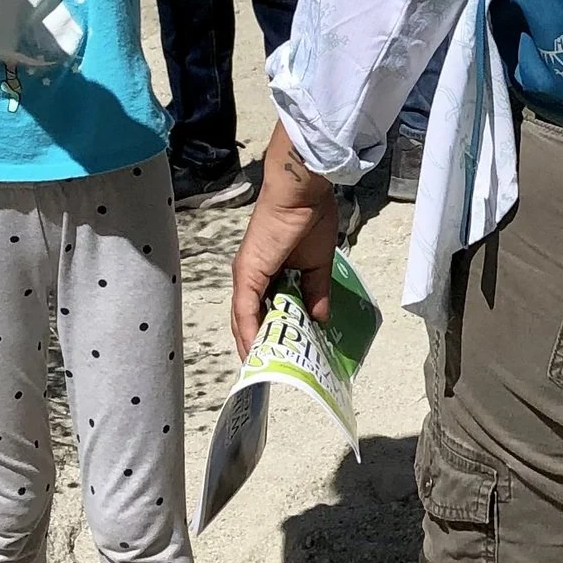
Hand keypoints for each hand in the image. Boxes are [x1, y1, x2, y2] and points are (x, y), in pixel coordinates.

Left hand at [231, 125, 340, 351]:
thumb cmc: (311, 218)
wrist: (302, 192)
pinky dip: (250, 333)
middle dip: (260, 346)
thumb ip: (316, 293)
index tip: (280, 355)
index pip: (261, 310)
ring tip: (265, 369)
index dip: (268, 333)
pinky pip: (245, 310)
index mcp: (266, 272)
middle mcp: (250, 277)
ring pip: (243, 320)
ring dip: (254, 345)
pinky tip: (257, 352)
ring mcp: (246, 276)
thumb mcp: (317, 266)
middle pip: (248, 320)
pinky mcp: (247, 274)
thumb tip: (319, 321)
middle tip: (272, 369)